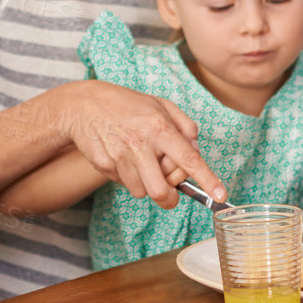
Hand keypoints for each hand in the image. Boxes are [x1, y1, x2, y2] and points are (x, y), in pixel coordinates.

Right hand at [54, 81, 223, 208]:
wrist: (82, 105)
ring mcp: (120, 156)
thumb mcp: (159, 103)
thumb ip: (184, 124)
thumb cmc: (125, 104)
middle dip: (170, 199)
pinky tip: (122, 158)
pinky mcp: (104, 164)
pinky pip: (124, 184)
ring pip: (142, 192)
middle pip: (162, 192)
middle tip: (169, 191)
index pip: (189, 159)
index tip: (220, 196)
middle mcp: (140, 143)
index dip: (207, 180)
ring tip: (139, 163)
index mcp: (159, 126)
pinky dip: (128, 178)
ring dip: (145, 185)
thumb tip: (196, 148)